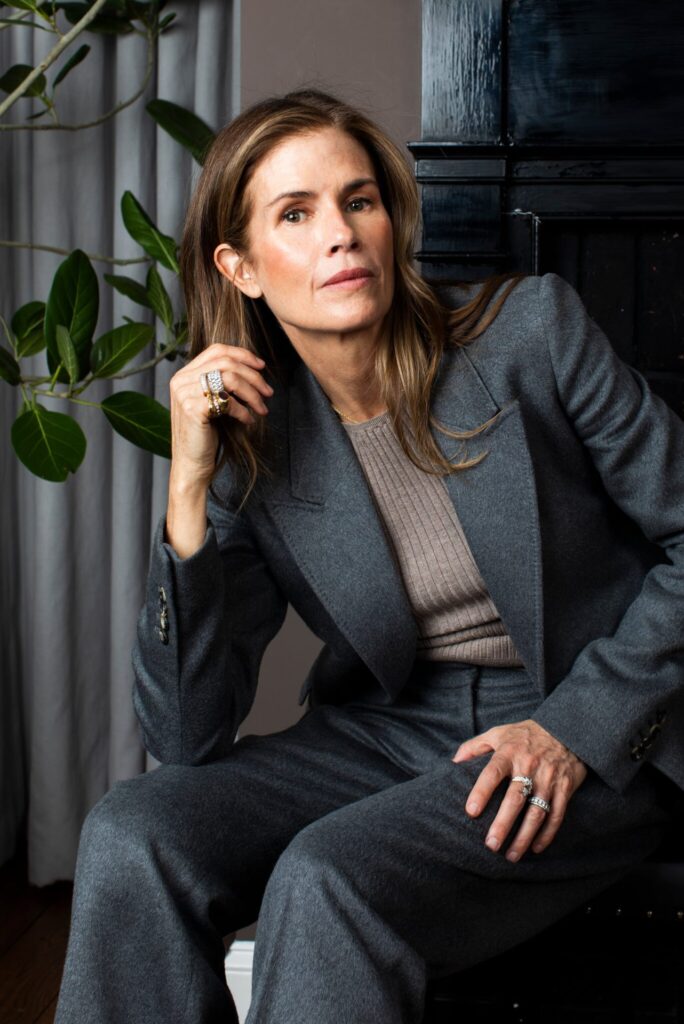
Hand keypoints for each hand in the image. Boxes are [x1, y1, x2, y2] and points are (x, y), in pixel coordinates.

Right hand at [168, 343, 273, 487]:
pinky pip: (227, 401)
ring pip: (229, 379)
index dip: (242, 355)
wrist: (191, 464)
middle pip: (226, 363)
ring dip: (252, 394)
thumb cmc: (206, 434)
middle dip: (253, 377)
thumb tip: (254, 368)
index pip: (216, 350)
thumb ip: (222, 382)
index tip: (261, 366)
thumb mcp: (213, 402)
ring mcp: (184, 393)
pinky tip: (248, 421)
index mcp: (184, 374)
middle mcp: (181, 380)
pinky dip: (243, 410)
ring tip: (262, 409)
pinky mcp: (192, 409)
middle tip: (269, 393)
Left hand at [452, 719, 586, 861]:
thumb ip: (475, 746)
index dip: (481, 792)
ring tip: (510, 855)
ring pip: (536, 812)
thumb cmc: (525, 734)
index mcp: (509, 752)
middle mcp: (529, 766)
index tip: (471, 812)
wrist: (566, 729)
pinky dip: (547, 834)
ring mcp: (549, 778)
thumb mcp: (499, 733)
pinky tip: (535, 848)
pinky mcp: (565, 788)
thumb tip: (454, 764)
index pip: (492, 773)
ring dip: (524, 837)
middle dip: (503, 824)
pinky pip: (557, 815)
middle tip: (490, 845)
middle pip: (515, 799)